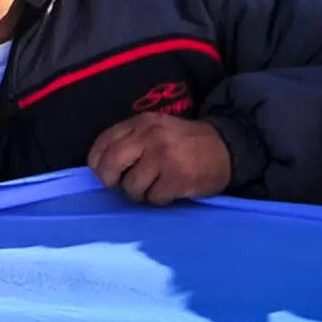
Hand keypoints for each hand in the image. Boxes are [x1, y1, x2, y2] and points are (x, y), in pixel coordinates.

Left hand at [86, 113, 231, 205]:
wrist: (225, 148)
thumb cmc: (184, 143)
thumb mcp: (155, 130)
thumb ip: (130, 140)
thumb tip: (101, 168)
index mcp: (141, 122)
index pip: (104, 142)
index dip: (97, 162)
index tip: (103, 173)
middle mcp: (150, 136)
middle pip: (111, 164)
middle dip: (110, 180)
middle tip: (120, 186)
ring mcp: (164, 156)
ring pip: (131, 186)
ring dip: (140, 193)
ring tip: (154, 186)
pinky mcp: (177, 177)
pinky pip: (153, 198)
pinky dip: (159, 199)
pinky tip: (170, 190)